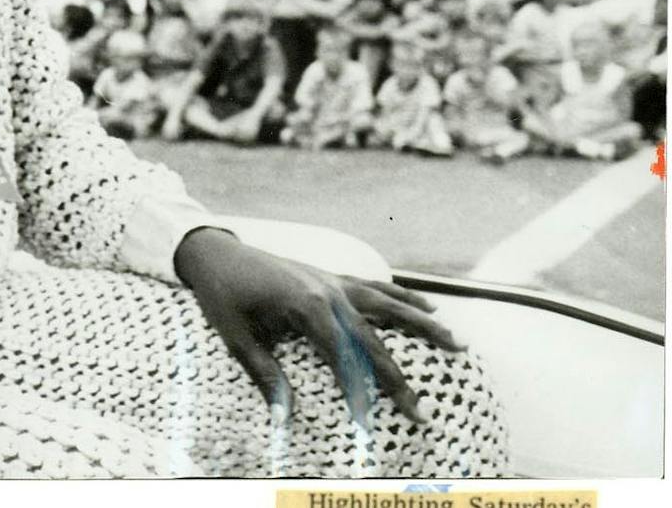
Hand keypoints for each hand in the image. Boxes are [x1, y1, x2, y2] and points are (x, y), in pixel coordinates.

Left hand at [173, 227, 463, 428]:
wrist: (213, 251)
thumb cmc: (221, 295)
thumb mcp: (236, 338)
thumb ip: (264, 374)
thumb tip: (284, 415)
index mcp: (306, 307)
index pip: (343, 358)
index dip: (358, 392)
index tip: (372, 420)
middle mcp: (328, 292)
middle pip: (372, 340)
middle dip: (397, 379)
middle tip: (421, 410)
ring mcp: (333, 281)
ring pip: (388, 305)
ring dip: (423, 325)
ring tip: (458, 342)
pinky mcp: (331, 276)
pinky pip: (374, 287)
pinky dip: (402, 297)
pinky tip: (426, 307)